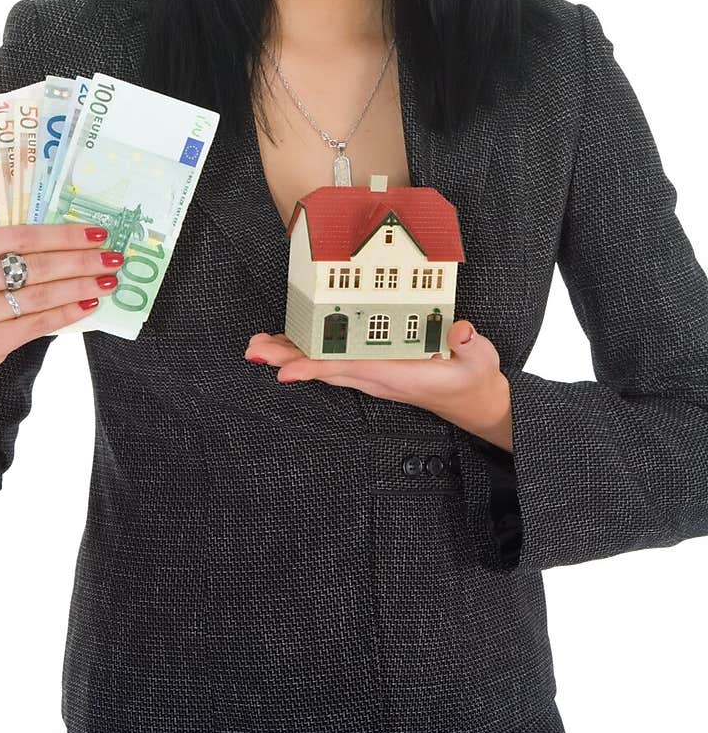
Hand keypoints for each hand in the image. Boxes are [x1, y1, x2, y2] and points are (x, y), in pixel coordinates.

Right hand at [0, 223, 124, 388]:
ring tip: (108, 281)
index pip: (23, 236)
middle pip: (38, 266)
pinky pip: (39, 323)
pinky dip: (68, 313)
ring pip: (42, 296)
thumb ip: (3, 251)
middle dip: (82, 261)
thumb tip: (68, 241)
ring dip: (82, 286)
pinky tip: (88, 304)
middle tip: (113, 258)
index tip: (97, 234)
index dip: (64, 234)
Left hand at [244, 319, 512, 450]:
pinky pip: (333, 364)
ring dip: (290, 357)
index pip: (347, 369)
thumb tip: (460, 331)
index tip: (283, 372)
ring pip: (323, 367)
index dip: (314, 368)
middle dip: (287, 359)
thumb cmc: (473, 376)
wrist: (474, 400)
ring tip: (257, 347)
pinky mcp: (372, 370)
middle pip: (323, 369)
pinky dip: (308, 356)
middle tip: (252, 350)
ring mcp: (372, 376)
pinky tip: (290, 348)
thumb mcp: (479, 358)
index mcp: (395, 373)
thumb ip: (469, 344)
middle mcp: (376, 377)